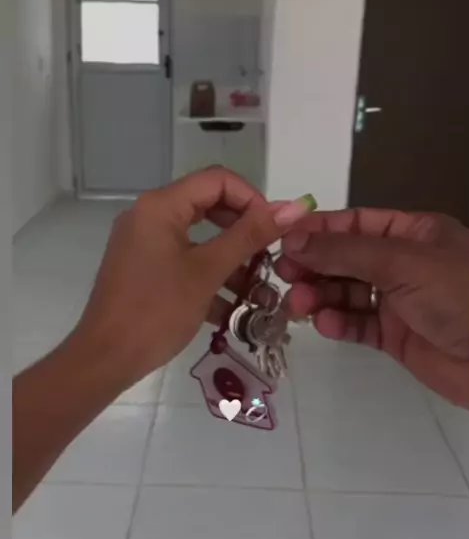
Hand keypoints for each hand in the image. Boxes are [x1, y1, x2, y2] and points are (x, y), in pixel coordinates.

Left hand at [73, 166, 315, 391]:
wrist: (105, 357)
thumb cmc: (157, 310)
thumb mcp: (208, 271)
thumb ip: (250, 236)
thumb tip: (294, 207)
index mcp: (161, 205)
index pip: (218, 180)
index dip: (252, 199)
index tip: (275, 230)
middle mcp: (149, 215)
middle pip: (208, 205)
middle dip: (243, 230)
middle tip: (269, 256)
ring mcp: (143, 242)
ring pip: (198, 236)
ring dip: (230, 258)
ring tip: (257, 288)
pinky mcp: (143, 268)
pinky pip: (183, 258)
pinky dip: (208, 274)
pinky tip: (231, 307)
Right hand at [275, 208, 468, 409]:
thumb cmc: (460, 296)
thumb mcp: (403, 262)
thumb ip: (345, 252)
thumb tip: (294, 239)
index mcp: (415, 233)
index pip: (357, 223)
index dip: (321, 230)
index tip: (285, 240)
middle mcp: (405, 263)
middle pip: (347, 258)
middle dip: (315, 266)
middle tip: (283, 275)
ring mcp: (400, 301)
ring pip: (348, 293)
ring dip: (320, 296)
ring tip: (298, 304)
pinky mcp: (396, 336)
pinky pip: (358, 324)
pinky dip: (339, 323)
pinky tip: (324, 323)